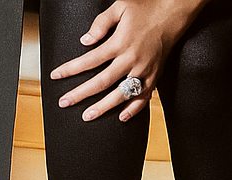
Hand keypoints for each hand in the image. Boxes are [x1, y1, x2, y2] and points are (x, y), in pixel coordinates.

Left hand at [51, 0, 206, 121]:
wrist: (174, 11)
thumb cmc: (147, 8)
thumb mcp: (120, 7)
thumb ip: (100, 23)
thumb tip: (85, 41)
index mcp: (120, 43)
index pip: (89, 60)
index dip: (70, 69)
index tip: (56, 76)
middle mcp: (131, 59)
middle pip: (101, 82)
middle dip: (80, 94)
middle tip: (64, 102)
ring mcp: (144, 69)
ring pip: (120, 94)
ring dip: (103, 107)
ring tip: (87, 115)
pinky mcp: (155, 75)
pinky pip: (144, 96)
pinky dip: (133, 109)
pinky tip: (121, 116)